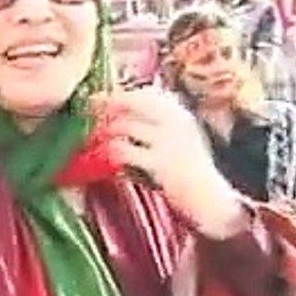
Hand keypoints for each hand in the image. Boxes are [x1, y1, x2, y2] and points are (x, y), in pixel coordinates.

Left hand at [92, 88, 248, 238]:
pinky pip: (123, 151)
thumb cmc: (189, 173)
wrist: (213, 202)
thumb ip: (152, 126)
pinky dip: (106, 153)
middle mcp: (176, 120)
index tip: (94, 100)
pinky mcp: (161, 163)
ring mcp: (170, 140)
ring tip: (85, 138)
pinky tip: (96, 159)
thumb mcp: (176, 140)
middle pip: (129, 102)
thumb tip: (115, 117)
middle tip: (82, 113)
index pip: (141, 93)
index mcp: (179, 112)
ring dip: (99, 132)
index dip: (114, 94)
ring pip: (123, 125)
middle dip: (102, 106)